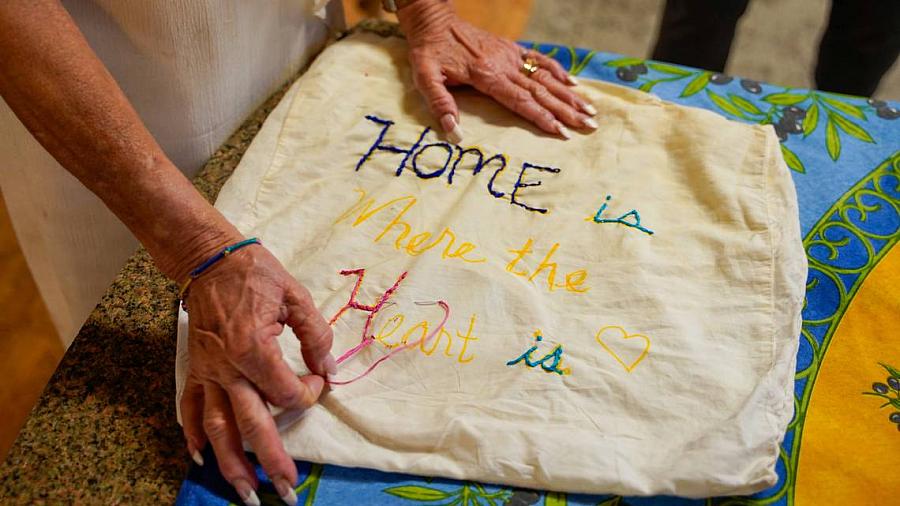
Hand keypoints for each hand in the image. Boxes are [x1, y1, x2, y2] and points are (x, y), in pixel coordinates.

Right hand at [179, 244, 334, 504]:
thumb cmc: (254, 273)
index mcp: (254, 349)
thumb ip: (315, 336)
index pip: (287, 392)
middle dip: (271, 461)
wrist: (207, 258)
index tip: (318, 380)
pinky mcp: (195, 369)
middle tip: (288, 490)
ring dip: (231, 464)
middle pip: (252, 425)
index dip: (309, 393)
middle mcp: (227, 369)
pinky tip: (201, 459)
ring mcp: (207, 373)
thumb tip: (330, 369)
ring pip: (218, 428)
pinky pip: (189, 408)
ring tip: (246, 494)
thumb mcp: (295, 296)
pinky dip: (193, 436)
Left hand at [398, 0, 597, 142]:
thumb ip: (440, 103)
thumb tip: (454, 132)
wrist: (433, 21)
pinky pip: (539, 59)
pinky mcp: (511, 49)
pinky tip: (574, 82)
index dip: (542, 118)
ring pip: (545, 78)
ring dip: (569, 95)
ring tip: (589, 110)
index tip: (561, 133)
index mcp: (487, 76)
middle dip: (566, 110)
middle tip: (589, 125)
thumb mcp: (425, 77)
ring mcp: (510, 56)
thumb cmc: (428, 52)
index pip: (521, 102)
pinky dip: (558, 70)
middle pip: (541, 92)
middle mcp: (504, 65)